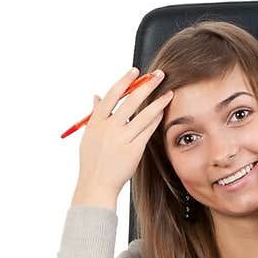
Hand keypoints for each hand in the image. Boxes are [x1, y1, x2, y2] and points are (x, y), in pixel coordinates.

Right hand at [74, 67, 173, 200]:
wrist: (96, 184)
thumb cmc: (92, 161)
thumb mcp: (89, 135)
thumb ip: (95, 114)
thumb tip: (96, 95)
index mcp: (97, 121)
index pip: (112, 95)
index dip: (125, 81)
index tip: (136, 72)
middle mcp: (110, 127)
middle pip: (131, 100)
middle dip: (147, 85)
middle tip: (159, 75)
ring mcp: (122, 138)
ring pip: (143, 115)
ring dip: (158, 102)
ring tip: (169, 93)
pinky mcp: (133, 150)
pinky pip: (147, 131)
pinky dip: (156, 120)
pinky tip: (163, 112)